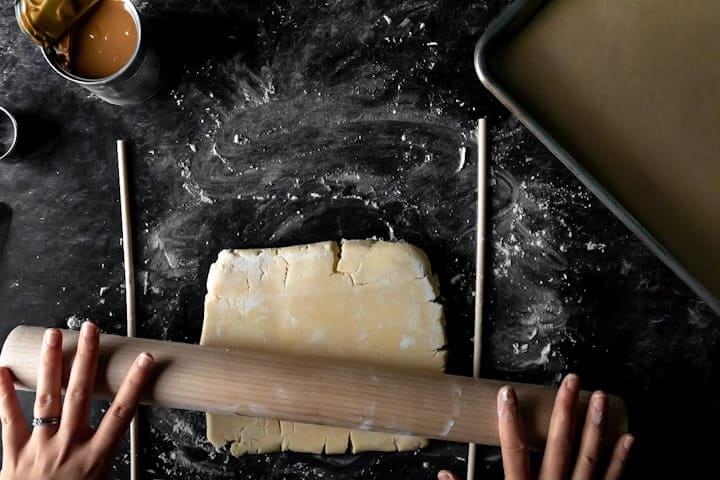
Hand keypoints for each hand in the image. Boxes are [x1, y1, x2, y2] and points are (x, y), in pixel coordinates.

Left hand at [0, 322, 153, 479]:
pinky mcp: (12, 454)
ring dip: (52, 364)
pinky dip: (4, 393)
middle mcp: (68, 447)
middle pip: (81, 395)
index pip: (121, 413)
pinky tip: (2, 370)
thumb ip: (106, 463)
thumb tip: (120, 441)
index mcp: (95, 458)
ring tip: (54, 336)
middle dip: (87, 359)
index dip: (134, 384)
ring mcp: (39, 448)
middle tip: (91, 330)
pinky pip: (7, 420)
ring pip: (47, 399)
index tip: (144, 359)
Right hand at [438, 374, 633, 479]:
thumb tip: (443, 477)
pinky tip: (629, 437)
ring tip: (601, 397)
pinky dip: (620, 460)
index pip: (514, 451)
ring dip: (595, 426)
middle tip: (572, 381)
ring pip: (588, 457)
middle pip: (559, 446)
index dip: (510, 421)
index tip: (508, 393)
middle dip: (565, 411)